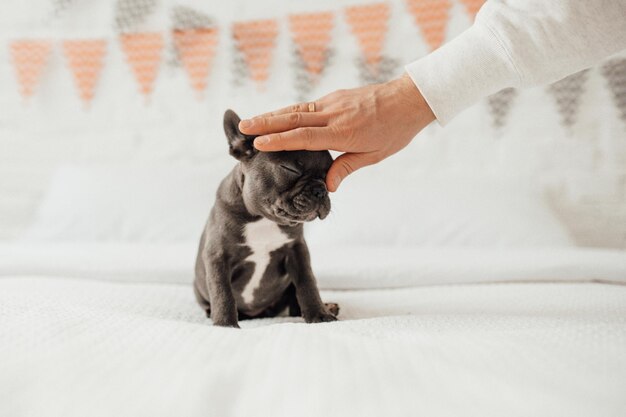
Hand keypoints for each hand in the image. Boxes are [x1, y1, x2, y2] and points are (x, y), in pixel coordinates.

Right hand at [238, 73, 434, 190]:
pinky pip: (307, 106)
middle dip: (266, 123)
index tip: (258, 143)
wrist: (409, 100)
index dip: (279, 140)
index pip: (303, 136)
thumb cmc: (394, 131)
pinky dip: (289, 112)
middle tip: (242, 127)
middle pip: (293, 118)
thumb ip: (346, 167)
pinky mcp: (335, 97)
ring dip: (272, 115)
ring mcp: (333, 102)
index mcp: (343, 131)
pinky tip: (278, 117)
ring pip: (297, 109)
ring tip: (251, 122)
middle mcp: (334, 114)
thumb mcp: (374, 155)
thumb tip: (328, 187)